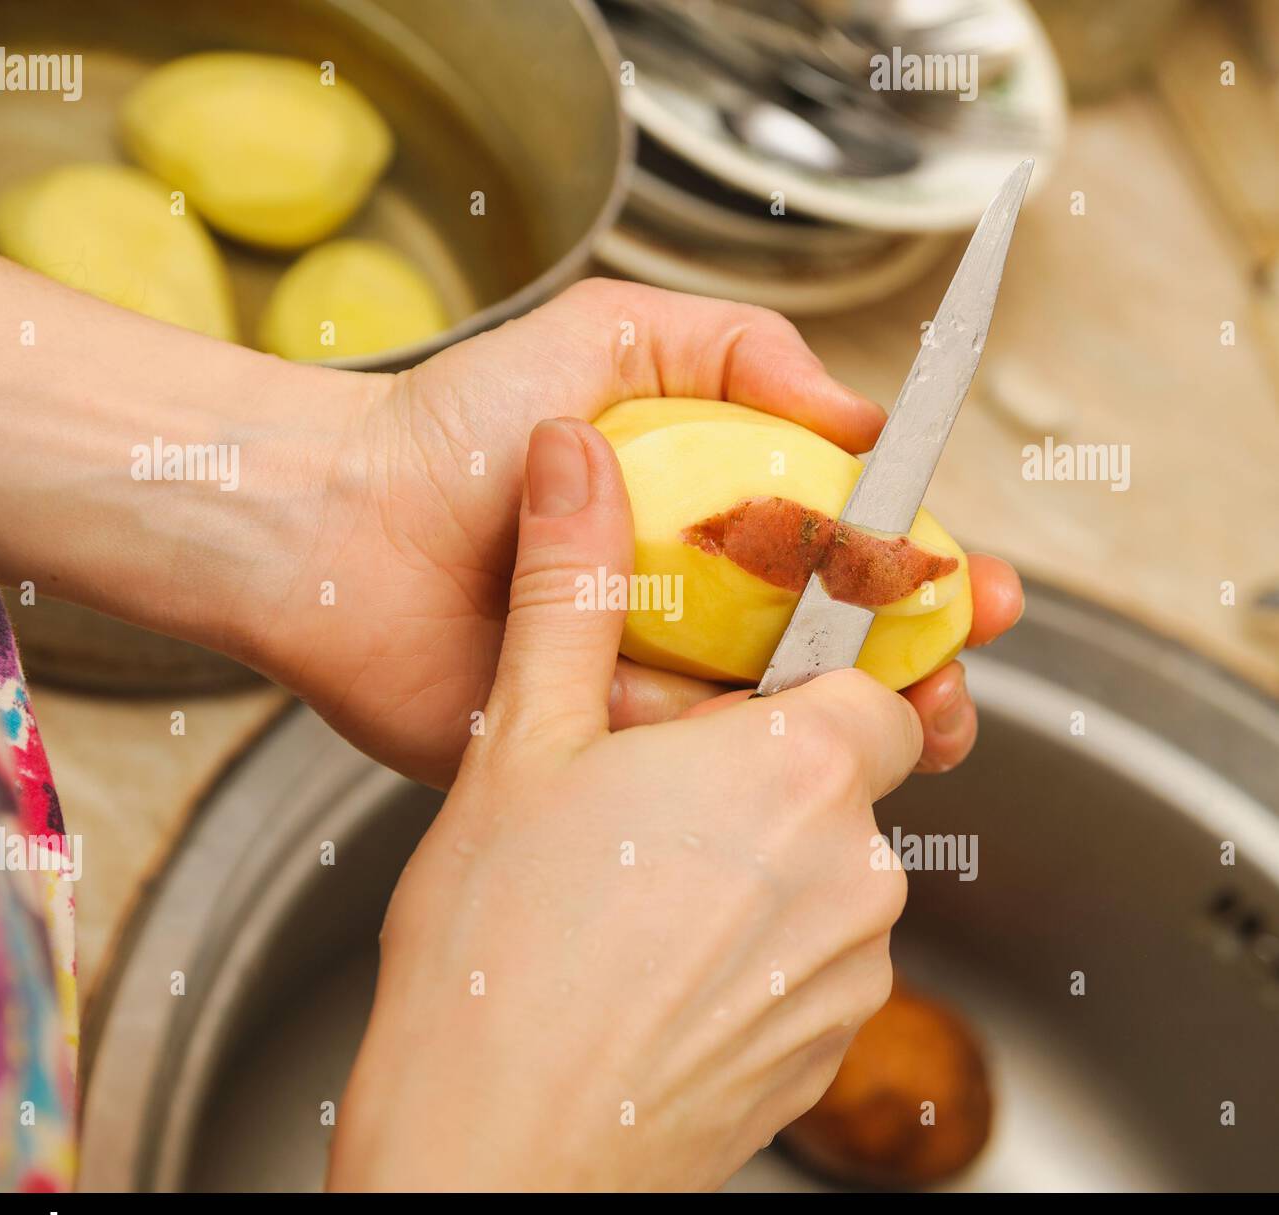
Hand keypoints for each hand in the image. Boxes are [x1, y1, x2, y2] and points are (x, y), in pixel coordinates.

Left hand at [241, 278, 1022, 786]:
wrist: (338, 525)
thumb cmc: (460, 427)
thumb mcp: (616, 337)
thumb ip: (744, 351)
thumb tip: (862, 412)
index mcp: (710, 521)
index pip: (847, 558)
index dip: (924, 576)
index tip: (978, 589)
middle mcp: (690, 611)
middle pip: (835, 657)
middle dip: (919, 671)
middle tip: (956, 674)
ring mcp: (646, 690)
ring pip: (779, 732)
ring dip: (861, 739)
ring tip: (917, 725)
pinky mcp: (594, 760)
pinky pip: (687, 775)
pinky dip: (737, 769)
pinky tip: (777, 759)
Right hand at [328, 419, 919, 1190]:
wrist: (491, 1158)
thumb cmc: (498, 959)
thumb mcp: (522, 742)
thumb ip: (571, 588)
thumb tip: (572, 459)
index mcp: (794, 770)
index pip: (881, 679)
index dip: (818, 673)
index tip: (757, 686)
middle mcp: (850, 871)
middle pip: (853, 776)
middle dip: (775, 767)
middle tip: (658, 789)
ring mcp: (849, 973)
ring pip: (834, 869)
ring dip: (764, 858)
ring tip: (641, 883)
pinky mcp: (826, 1051)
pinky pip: (817, 959)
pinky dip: (760, 944)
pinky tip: (659, 960)